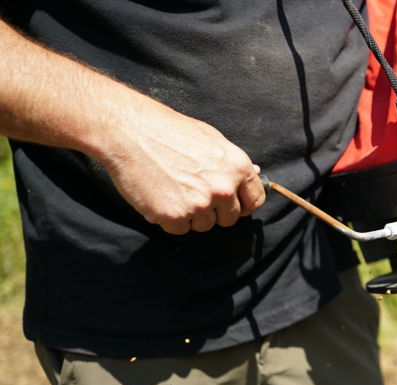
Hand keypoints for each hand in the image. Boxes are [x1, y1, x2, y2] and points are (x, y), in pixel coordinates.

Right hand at [102, 108, 265, 234]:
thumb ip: (233, 164)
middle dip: (214, 211)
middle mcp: (223, 188)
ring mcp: (199, 204)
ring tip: (173, 189)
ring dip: (190, 215)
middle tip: (192, 192)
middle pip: (229, 218)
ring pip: (204, 226)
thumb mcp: (212, 139)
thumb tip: (254, 174)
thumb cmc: (170, 130)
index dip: (242, 204)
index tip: (230, 203)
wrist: (129, 131)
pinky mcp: (174, 216)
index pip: (255, 201)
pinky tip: (160, 196)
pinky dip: (169, 219)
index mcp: (237, 167)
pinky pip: (179, 230)